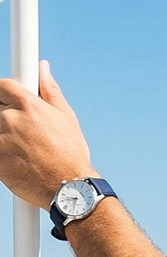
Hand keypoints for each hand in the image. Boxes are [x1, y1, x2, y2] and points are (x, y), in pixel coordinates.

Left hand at [0, 60, 93, 208]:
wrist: (68, 189)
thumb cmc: (71, 155)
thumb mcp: (66, 118)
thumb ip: (50, 91)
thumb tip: (43, 67)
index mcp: (28, 104)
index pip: (1, 85)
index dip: (4, 94)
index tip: (8, 102)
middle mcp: (9, 118)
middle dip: (4, 116)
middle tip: (22, 132)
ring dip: (4, 135)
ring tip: (23, 149)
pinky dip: (3, 152)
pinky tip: (18, 160)